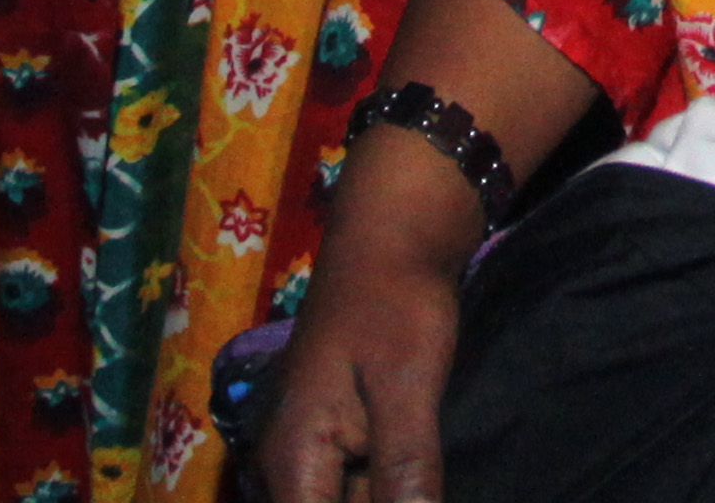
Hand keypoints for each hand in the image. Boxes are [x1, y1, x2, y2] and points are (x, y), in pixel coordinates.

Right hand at [250, 228, 465, 502]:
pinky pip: (364, 478)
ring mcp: (315, 446)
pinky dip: (395, 481)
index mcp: (293, 462)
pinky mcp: (343, 430)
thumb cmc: (396, 306)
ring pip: (355, 498)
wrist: (394, 236)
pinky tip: (423, 473)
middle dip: (389, 498)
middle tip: (421, 471)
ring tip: (422, 461)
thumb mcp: (406, 390)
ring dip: (393, 490)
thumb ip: (405, 469)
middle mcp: (292, 464)